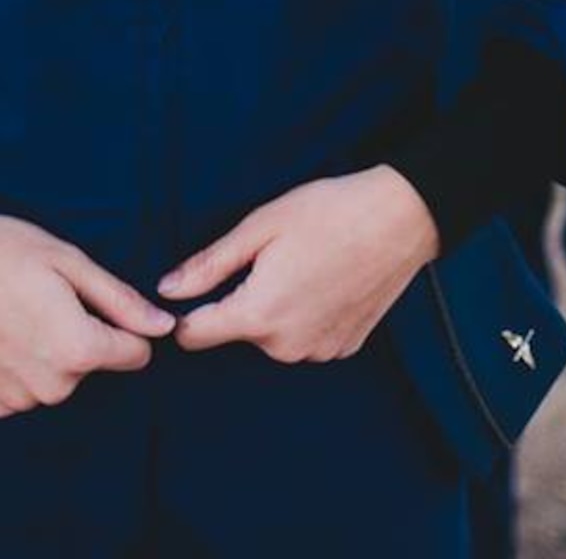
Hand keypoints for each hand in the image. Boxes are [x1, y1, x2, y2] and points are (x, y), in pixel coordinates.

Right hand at [0, 214, 174, 417]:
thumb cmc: (0, 252)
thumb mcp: (68, 260)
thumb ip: (120, 299)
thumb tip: (165, 326)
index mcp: (78, 348)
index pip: (135, 354)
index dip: (122, 323)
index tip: (93, 300)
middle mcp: (52, 386)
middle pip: (91, 365)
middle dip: (80, 335)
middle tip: (42, 297)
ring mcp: (18, 399)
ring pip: (56, 379)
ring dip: (47, 353)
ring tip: (15, 312)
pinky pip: (23, 390)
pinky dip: (17, 367)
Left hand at [160, 165, 439, 364]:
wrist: (398, 220)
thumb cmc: (327, 213)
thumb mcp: (259, 227)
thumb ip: (209, 265)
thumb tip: (166, 289)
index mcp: (258, 314)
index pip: (195, 336)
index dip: (184, 313)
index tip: (193, 288)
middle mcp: (286, 346)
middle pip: (239, 330)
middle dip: (241, 298)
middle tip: (270, 256)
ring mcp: (319, 352)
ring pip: (273, 335)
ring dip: (275, 308)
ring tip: (301, 263)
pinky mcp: (344, 349)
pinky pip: (306, 337)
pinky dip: (306, 314)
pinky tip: (323, 280)